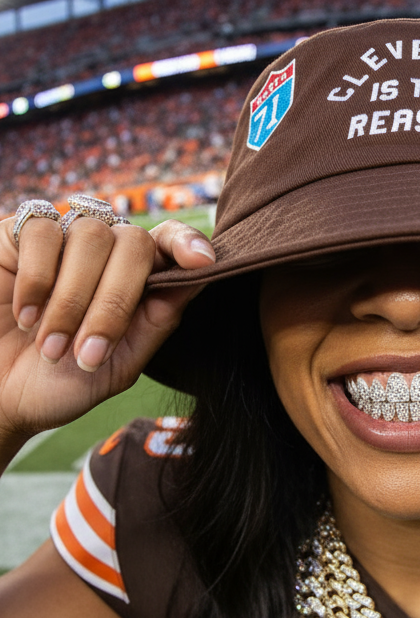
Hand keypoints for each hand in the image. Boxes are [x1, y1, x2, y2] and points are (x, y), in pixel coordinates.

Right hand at [0, 213, 213, 446]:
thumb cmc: (60, 384)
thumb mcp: (120, 364)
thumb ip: (156, 322)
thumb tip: (198, 279)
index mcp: (136, 283)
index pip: (169, 244)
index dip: (187, 243)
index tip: (201, 261)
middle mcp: (105, 256)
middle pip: (134, 243)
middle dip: (116, 300)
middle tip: (88, 351)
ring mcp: (63, 242)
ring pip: (92, 236)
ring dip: (74, 299)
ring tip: (51, 346)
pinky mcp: (18, 236)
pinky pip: (44, 232)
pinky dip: (39, 279)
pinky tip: (26, 315)